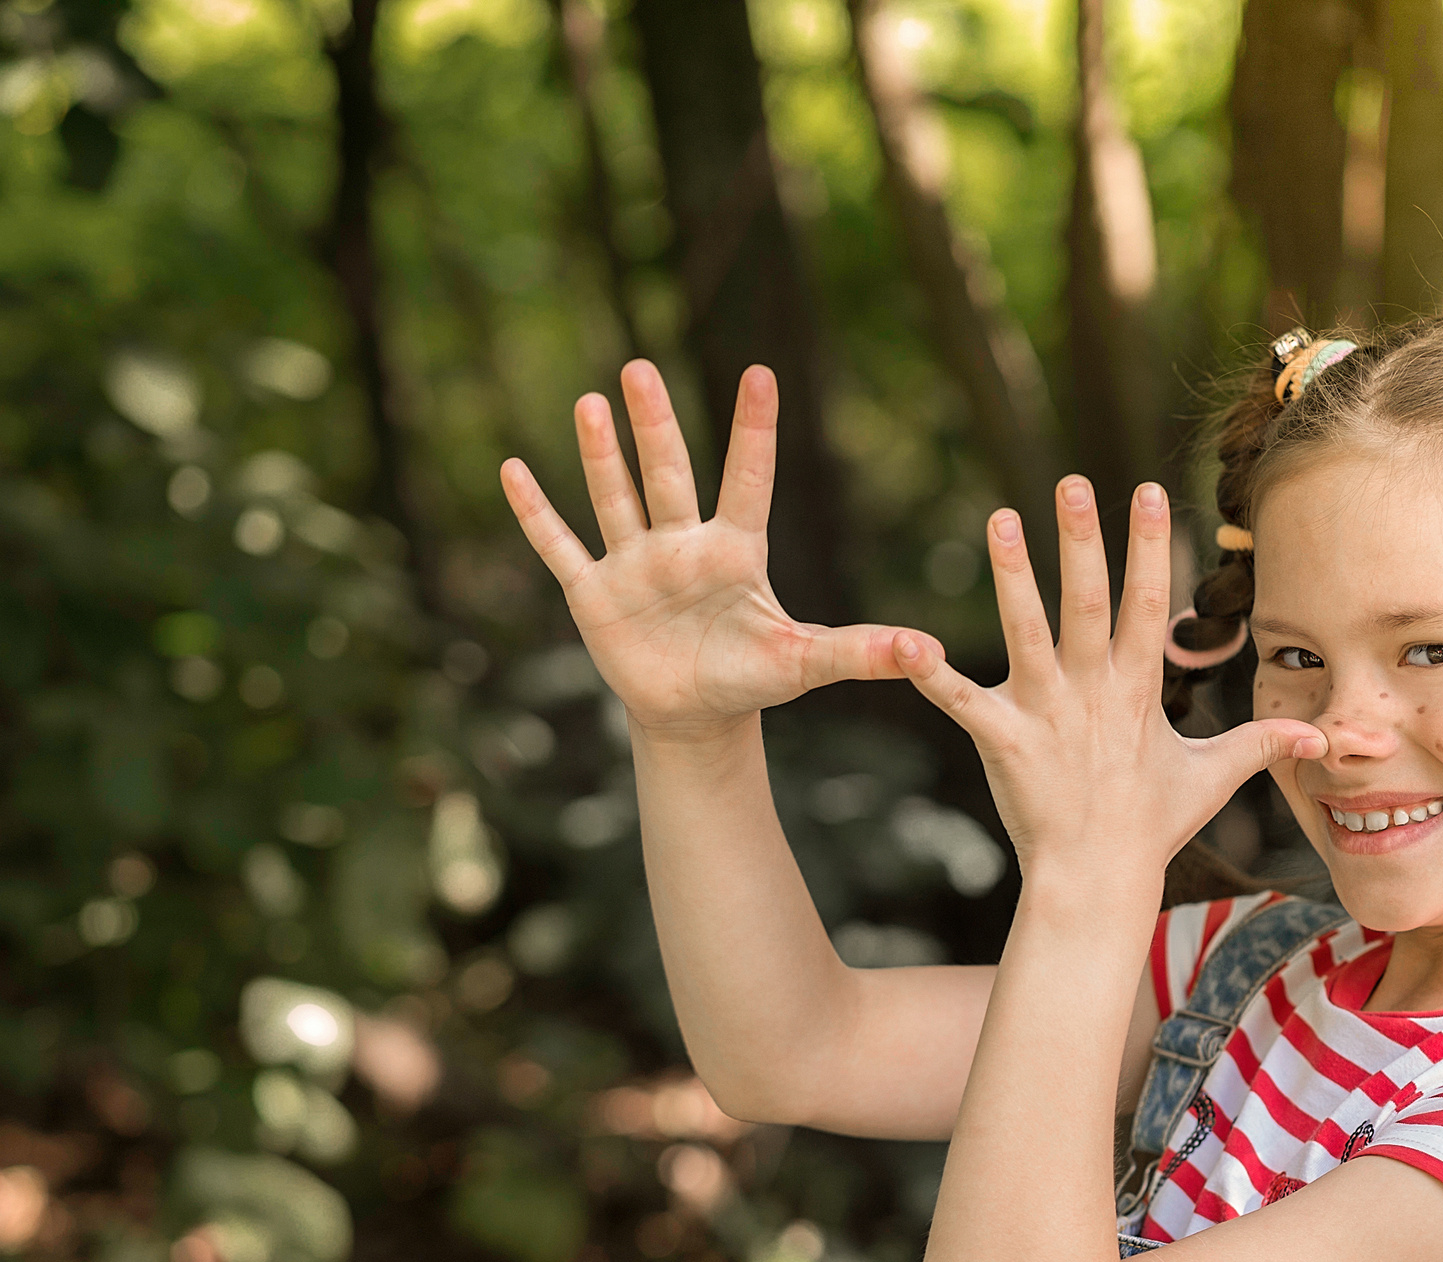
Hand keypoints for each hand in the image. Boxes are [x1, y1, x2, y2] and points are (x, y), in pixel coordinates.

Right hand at [500, 362, 932, 742]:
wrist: (695, 713)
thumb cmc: (752, 678)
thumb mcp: (806, 663)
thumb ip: (861, 651)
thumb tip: (929, 652)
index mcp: (735, 551)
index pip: (748, 480)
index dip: (753, 432)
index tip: (761, 373)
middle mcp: (682, 544)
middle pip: (668, 474)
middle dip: (655, 424)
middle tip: (640, 367)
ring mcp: (634, 564)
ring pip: (616, 497)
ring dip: (601, 455)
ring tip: (590, 400)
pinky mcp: (594, 594)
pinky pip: (561, 546)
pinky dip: (536, 514)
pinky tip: (513, 471)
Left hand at [894, 476, 1324, 887]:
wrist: (1097, 880)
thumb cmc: (1150, 827)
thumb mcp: (1211, 777)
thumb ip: (1259, 742)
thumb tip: (1320, 733)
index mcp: (1137, 689)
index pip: (1147, 603)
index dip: (1150, 547)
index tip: (1150, 491)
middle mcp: (1093, 691)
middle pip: (1088, 602)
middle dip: (1083, 540)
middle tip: (1073, 481)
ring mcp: (1047, 713)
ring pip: (1027, 631)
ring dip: (1013, 576)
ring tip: (1000, 519)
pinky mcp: (1004, 740)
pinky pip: (962, 702)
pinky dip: (931, 675)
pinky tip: (905, 644)